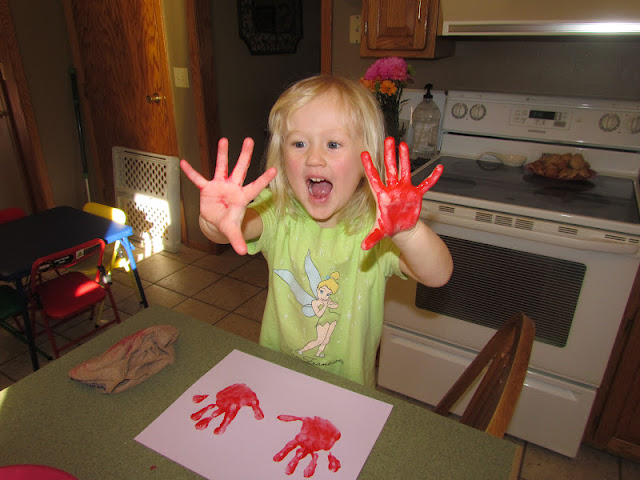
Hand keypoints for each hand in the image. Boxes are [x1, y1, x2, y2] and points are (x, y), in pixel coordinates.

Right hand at [180, 137, 276, 254]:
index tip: (275, 170)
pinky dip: (191, 172)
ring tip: (223, 140)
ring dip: (222, 154)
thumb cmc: (228, 223)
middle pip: (241, 169)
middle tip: (250, 140)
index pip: (255, 187)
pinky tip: (183, 163)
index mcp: (242, 197)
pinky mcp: (207, 188)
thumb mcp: (232, 231)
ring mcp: (220, 186)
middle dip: (245, 156)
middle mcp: (233, 187)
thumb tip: (243, 252)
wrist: (216, 221)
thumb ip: (238, 240)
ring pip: (222, 167)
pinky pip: (198, 179)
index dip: (264, 180)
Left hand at [361, 137, 442, 249]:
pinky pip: (427, 184)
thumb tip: (363, 248)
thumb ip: (371, 238)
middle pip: (390, 169)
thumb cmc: (389, 227)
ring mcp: (405, 190)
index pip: (374, 178)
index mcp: (382, 196)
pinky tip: (439, 168)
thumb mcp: (379, 232)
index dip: (369, 167)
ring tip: (403, 145)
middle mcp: (393, 189)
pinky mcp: (416, 194)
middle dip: (389, 155)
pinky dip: (433, 177)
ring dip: (405, 158)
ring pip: (405, 170)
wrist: (401, 229)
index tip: (363, 153)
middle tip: (388, 139)